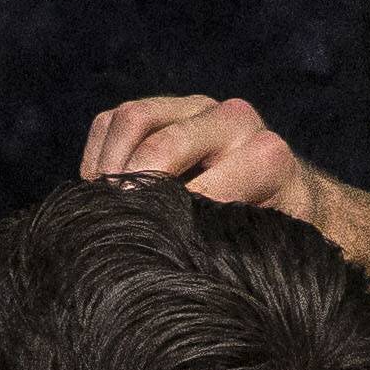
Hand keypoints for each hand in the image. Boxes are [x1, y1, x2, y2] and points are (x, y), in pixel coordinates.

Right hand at [78, 93, 324, 227]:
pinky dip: (96, 163)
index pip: (214, 176)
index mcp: (267, 157)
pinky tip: (107, 198)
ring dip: (110, 171)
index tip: (157, 241)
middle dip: (136, 189)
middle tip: (120, 228)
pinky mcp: (156, 109)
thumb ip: (230, 248)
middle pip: (166, 143)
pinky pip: (109, 124)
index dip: (178, 211)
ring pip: (132, 120)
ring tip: (109, 211)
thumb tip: (179, 261)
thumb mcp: (262, 249)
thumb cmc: (262, 235)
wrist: (273, 197)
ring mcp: (193, 109)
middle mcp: (233, 121)